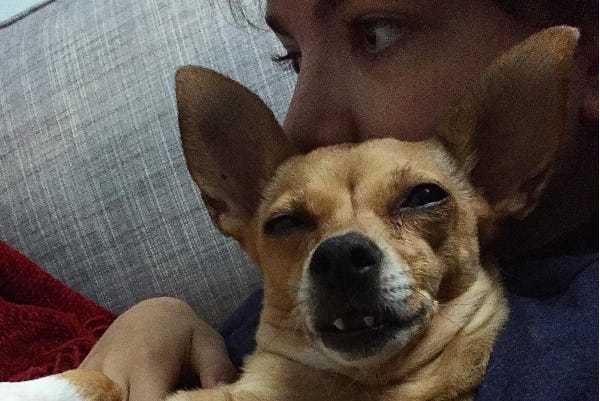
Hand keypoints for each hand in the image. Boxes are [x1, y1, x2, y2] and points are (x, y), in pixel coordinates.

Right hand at [79, 297, 236, 400]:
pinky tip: (128, 395)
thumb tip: (229, 394)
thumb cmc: (181, 331)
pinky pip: (86, 400)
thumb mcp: (206, 342)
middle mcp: (112, 372)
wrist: (146, 313)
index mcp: (148, 363)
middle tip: (168, 397)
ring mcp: (89, 377)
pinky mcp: (78, 379)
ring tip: (151, 392)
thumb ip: (217, 370)